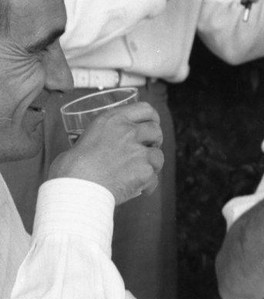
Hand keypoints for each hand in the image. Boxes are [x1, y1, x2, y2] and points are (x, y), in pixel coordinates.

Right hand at [48, 102, 162, 203]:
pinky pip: (154, 178)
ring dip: (151, 165)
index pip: (144, 109)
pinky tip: (138, 190)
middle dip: (154, 141)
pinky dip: (148, 185)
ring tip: (139, 173)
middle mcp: (128, 131)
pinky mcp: (144, 170)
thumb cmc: (69, 170)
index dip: (152, 118)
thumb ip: (98, 139)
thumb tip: (98, 148)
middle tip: (146, 151)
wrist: (74, 190)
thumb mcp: (81, 141)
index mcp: (112, 120)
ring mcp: (138, 150)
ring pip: (158, 155)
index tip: (152, 124)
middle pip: (156, 130)